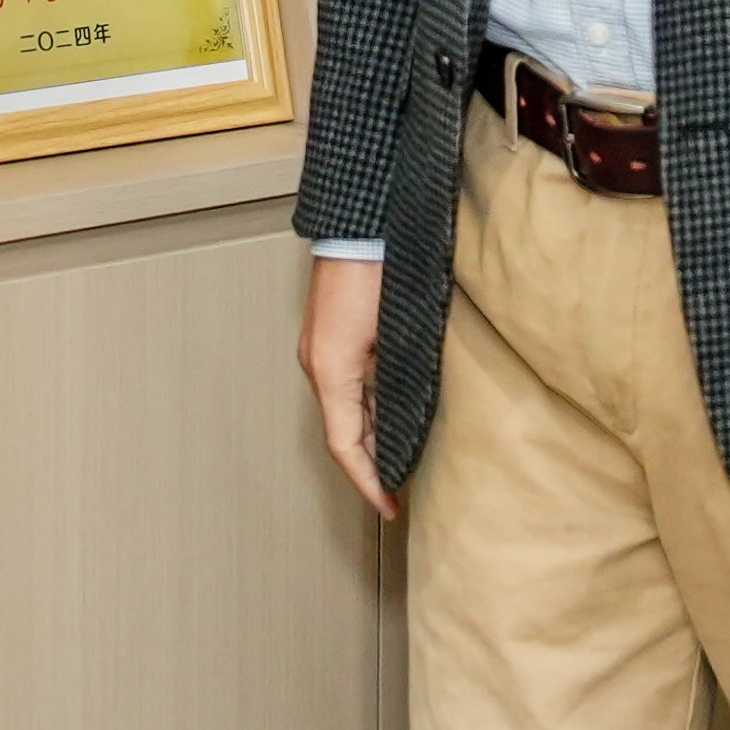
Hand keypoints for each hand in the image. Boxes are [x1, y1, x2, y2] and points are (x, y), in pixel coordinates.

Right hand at [300, 255, 389, 518]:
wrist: (363, 223)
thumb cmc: (381, 268)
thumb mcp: (399, 334)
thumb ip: (401, 381)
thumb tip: (410, 420)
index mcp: (331, 370)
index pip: (345, 445)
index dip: (368, 482)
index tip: (389, 506)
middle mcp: (319, 364)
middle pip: (343, 431)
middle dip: (370, 464)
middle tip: (400, 488)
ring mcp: (321, 349)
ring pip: (345, 408)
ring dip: (370, 435)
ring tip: (401, 457)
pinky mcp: (331, 335)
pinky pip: (347, 385)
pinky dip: (367, 408)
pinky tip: (392, 412)